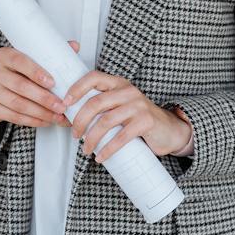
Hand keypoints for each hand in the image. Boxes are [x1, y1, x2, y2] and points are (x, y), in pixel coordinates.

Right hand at [0, 46, 67, 127]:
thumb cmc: (15, 72)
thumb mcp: (28, 59)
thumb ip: (49, 54)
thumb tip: (74, 46)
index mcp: (4, 56)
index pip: (19, 61)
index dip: (36, 72)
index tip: (52, 82)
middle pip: (20, 86)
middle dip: (44, 98)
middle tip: (61, 105)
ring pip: (17, 104)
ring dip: (41, 112)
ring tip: (57, 116)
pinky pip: (13, 117)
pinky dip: (32, 121)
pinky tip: (45, 120)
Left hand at [61, 67, 192, 160]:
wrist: (169, 130)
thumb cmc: (139, 120)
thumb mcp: (121, 106)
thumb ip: (103, 105)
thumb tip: (73, 116)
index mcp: (119, 84)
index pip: (93, 77)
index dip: (76, 89)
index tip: (65, 104)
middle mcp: (128, 91)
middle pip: (95, 103)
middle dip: (80, 121)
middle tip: (75, 135)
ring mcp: (138, 105)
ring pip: (105, 121)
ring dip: (91, 138)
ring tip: (86, 149)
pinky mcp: (146, 122)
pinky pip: (121, 137)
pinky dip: (107, 149)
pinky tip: (101, 157)